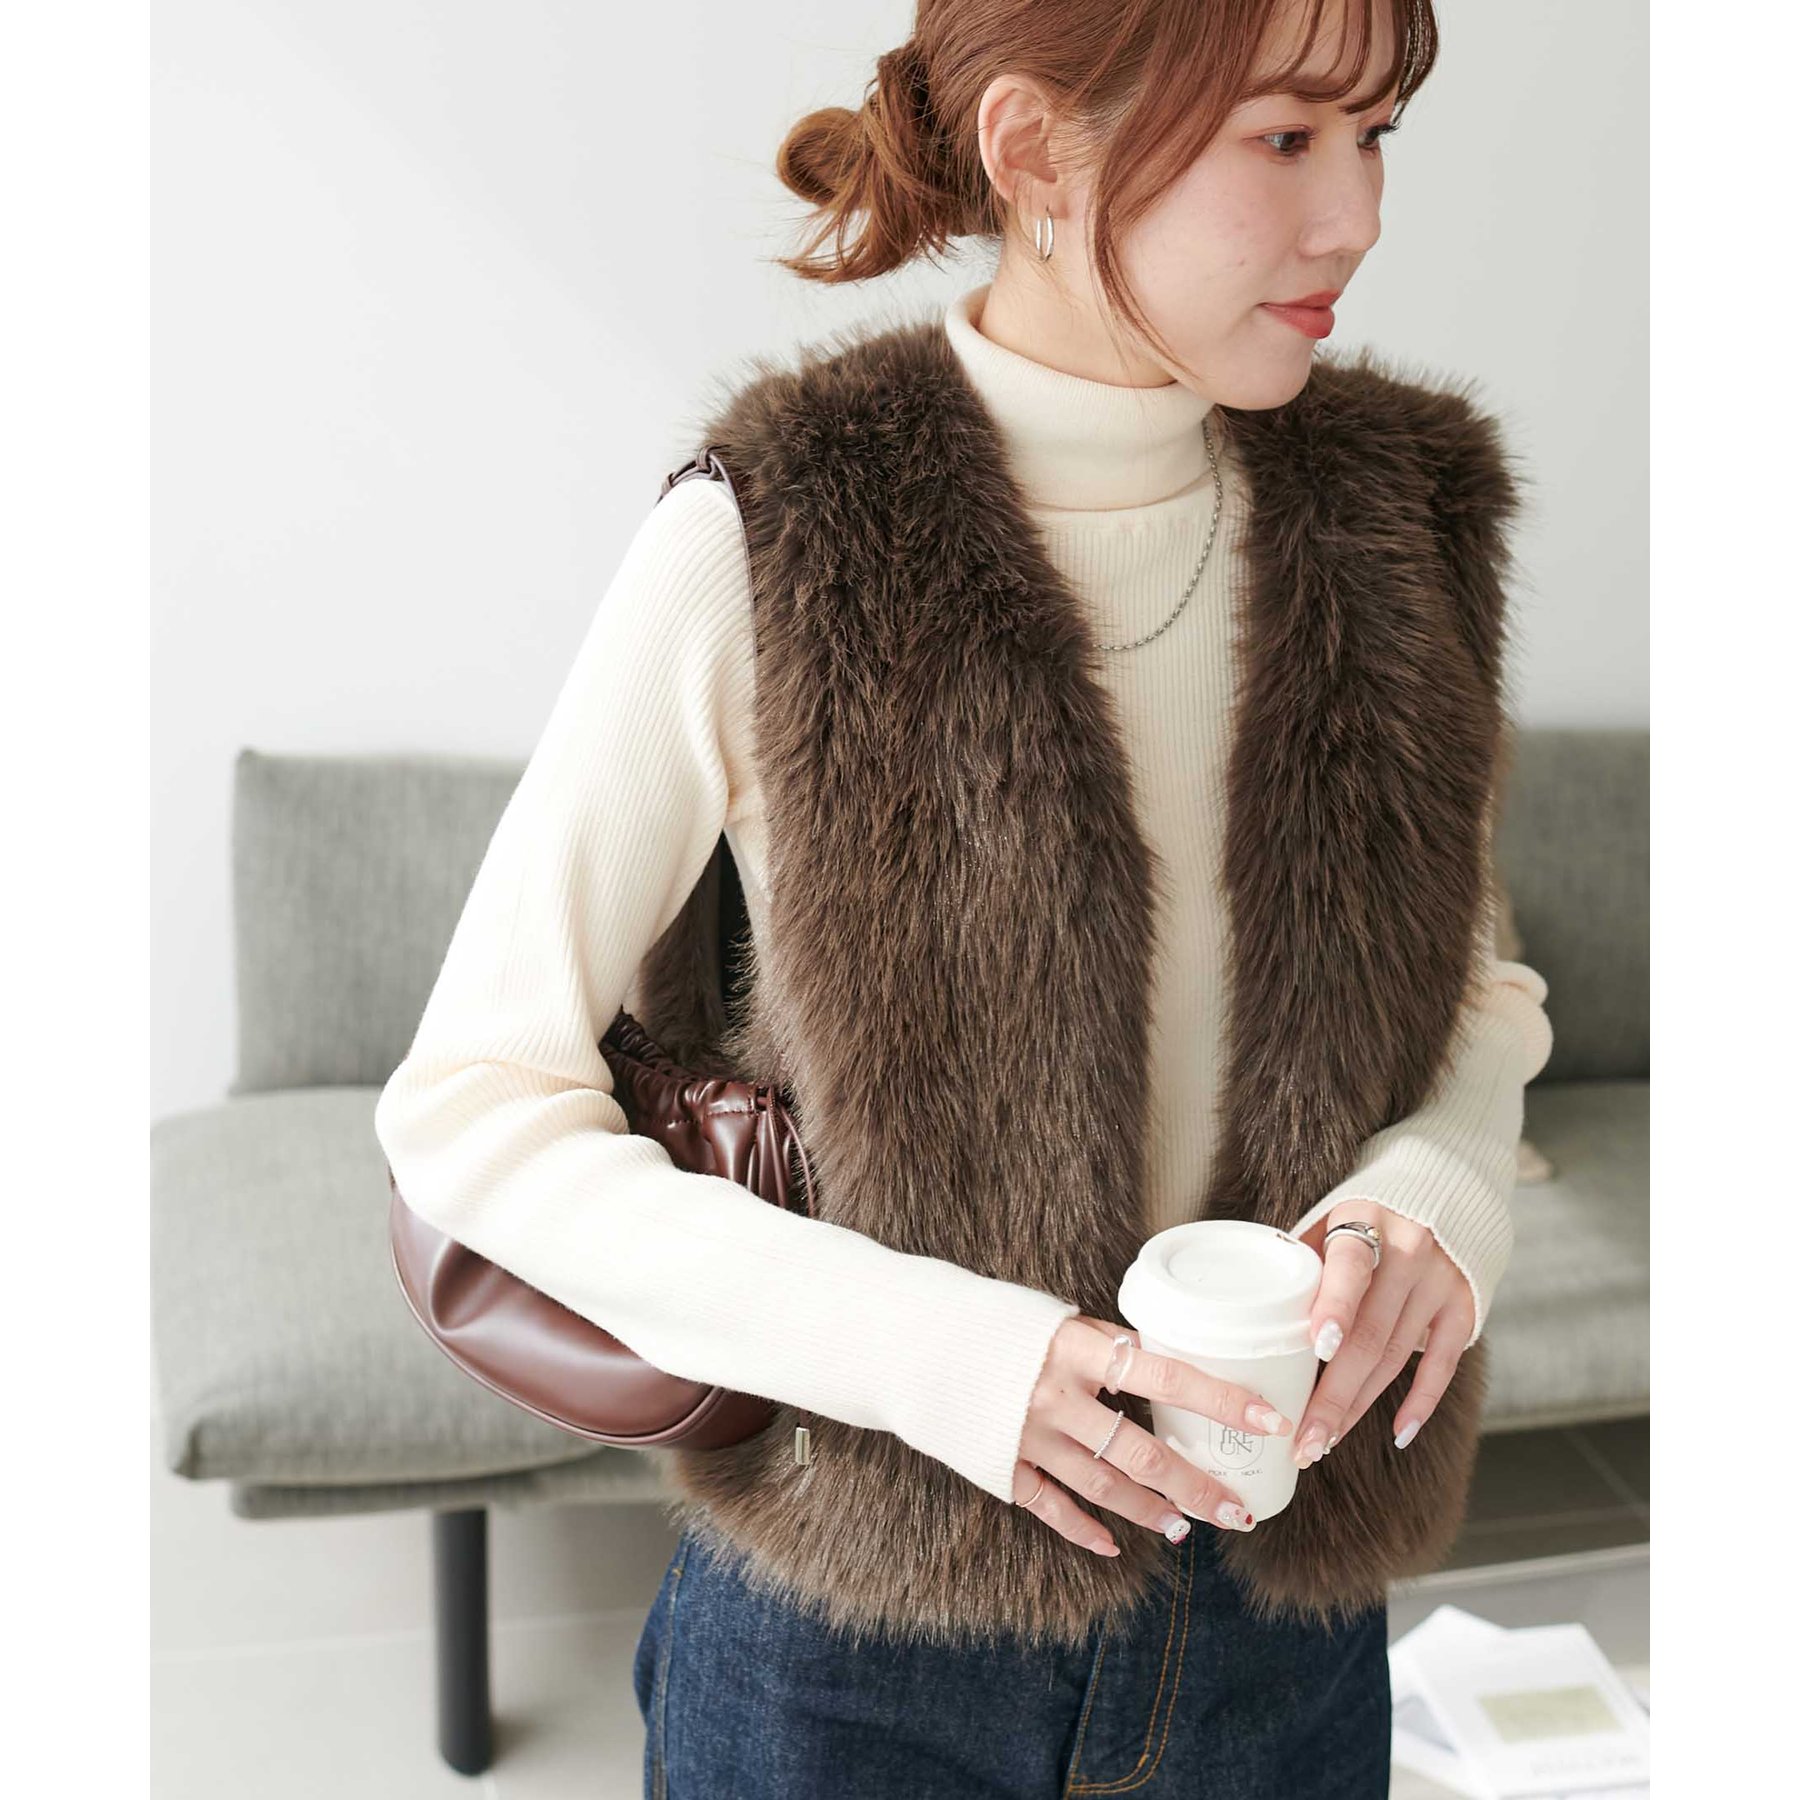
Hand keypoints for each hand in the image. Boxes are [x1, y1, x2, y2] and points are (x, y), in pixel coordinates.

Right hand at [1011, 1314, 1294, 1556]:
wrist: (909, 1340)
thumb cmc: (992, 1320)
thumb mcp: (1053, 1318)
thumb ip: (1104, 1345)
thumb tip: (1163, 1364)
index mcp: (1075, 1348)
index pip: (1166, 1376)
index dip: (1221, 1399)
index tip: (1269, 1419)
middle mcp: (1055, 1396)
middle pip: (1143, 1452)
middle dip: (1197, 1485)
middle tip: (1240, 1510)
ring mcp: (1027, 1436)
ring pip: (1106, 1486)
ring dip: (1153, 1510)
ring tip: (1190, 1526)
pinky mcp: (1001, 1466)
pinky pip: (1053, 1507)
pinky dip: (1086, 1530)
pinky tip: (1115, 1546)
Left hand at [1288, 1203, 1475, 1468]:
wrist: (1445, 1189)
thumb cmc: (1368, 1210)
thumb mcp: (1331, 1215)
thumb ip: (1304, 1258)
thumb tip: (1253, 1307)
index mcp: (1367, 1220)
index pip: (1351, 1267)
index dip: (1335, 1307)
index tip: (1317, 1346)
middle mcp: (1410, 1252)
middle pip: (1370, 1333)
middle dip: (1334, 1394)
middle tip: (1304, 1440)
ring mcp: (1441, 1283)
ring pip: (1397, 1356)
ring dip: (1360, 1405)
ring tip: (1325, 1440)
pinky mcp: (1465, 1307)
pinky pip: (1443, 1364)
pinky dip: (1421, 1401)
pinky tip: (1398, 1433)